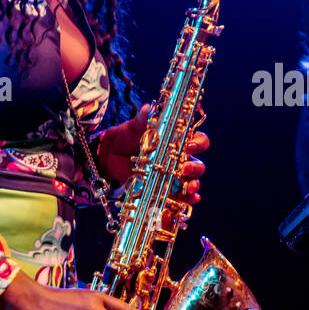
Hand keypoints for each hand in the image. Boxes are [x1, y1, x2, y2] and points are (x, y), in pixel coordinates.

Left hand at [94, 103, 208, 204]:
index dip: (199, 143)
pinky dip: (186, 200)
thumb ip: (143, 119)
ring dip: (193, 186)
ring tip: (189, 189)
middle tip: (185, 169)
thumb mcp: (134, 126)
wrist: (109, 155)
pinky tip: (188, 201)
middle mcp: (179, 159)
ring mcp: (172, 176)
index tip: (189, 145)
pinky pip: (179, 197)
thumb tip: (148, 109)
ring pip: (191, 182)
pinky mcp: (163, 189)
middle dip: (195, 169)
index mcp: (178, 141)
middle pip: (198, 165)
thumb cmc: (127, 137)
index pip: (198, 141)